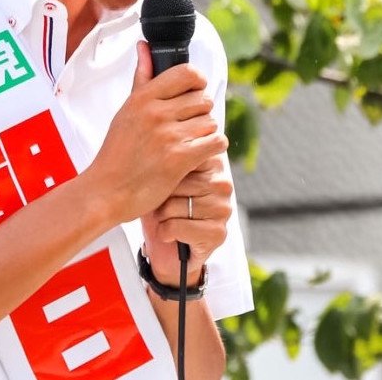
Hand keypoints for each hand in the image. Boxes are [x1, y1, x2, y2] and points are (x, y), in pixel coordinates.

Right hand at [85, 41, 226, 230]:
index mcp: (143, 97)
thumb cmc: (116, 151)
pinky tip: (200, 154)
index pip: (188, 73)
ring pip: (211, 122)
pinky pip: (215, 142)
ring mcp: (167, 136)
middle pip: (203, 99)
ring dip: (207, 133)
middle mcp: (155, 112)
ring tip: (192, 142)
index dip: (198, 82)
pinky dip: (213, 148)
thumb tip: (144, 45)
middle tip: (190, 126)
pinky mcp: (179, 159)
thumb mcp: (126, 109)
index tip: (195, 93)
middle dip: (201, 113)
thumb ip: (142, 76)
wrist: (106, 190)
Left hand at [140, 149, 232, 285]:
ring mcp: (224, 209)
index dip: (164, 171)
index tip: (159, 179)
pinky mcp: (218, 233)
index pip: (183, 156)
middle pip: (177, 182)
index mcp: (211, 162)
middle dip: (161, 196)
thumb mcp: (160, 173)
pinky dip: (164, 232)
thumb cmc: (160, 203)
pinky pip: (178, 227)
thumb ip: (166, 155)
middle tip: (162, 204)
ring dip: (161, 216)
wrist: (166, 247)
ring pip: (175, 206)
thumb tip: (158, 134)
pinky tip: (168, 233)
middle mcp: (223, 183)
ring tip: (165, 218)